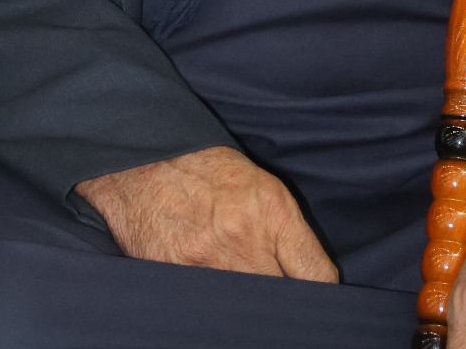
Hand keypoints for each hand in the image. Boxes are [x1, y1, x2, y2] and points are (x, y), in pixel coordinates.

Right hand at [74, 145, 337, 282]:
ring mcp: (209, 260)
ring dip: (248, 307)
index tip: (314, 301)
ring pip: (247, 309)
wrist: (144, 156)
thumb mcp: (258, 185)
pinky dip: (214, 307)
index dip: (320, 295)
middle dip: (282, 305)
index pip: (316, 275)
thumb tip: (313, 281)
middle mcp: (244, 237)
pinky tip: (211, 294)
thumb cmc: (204, 168)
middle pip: (282, 300)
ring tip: (239, 289)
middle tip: (276, 302)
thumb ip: (287, 233)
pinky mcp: (176, 275)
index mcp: (273, 209)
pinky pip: (209, 307)